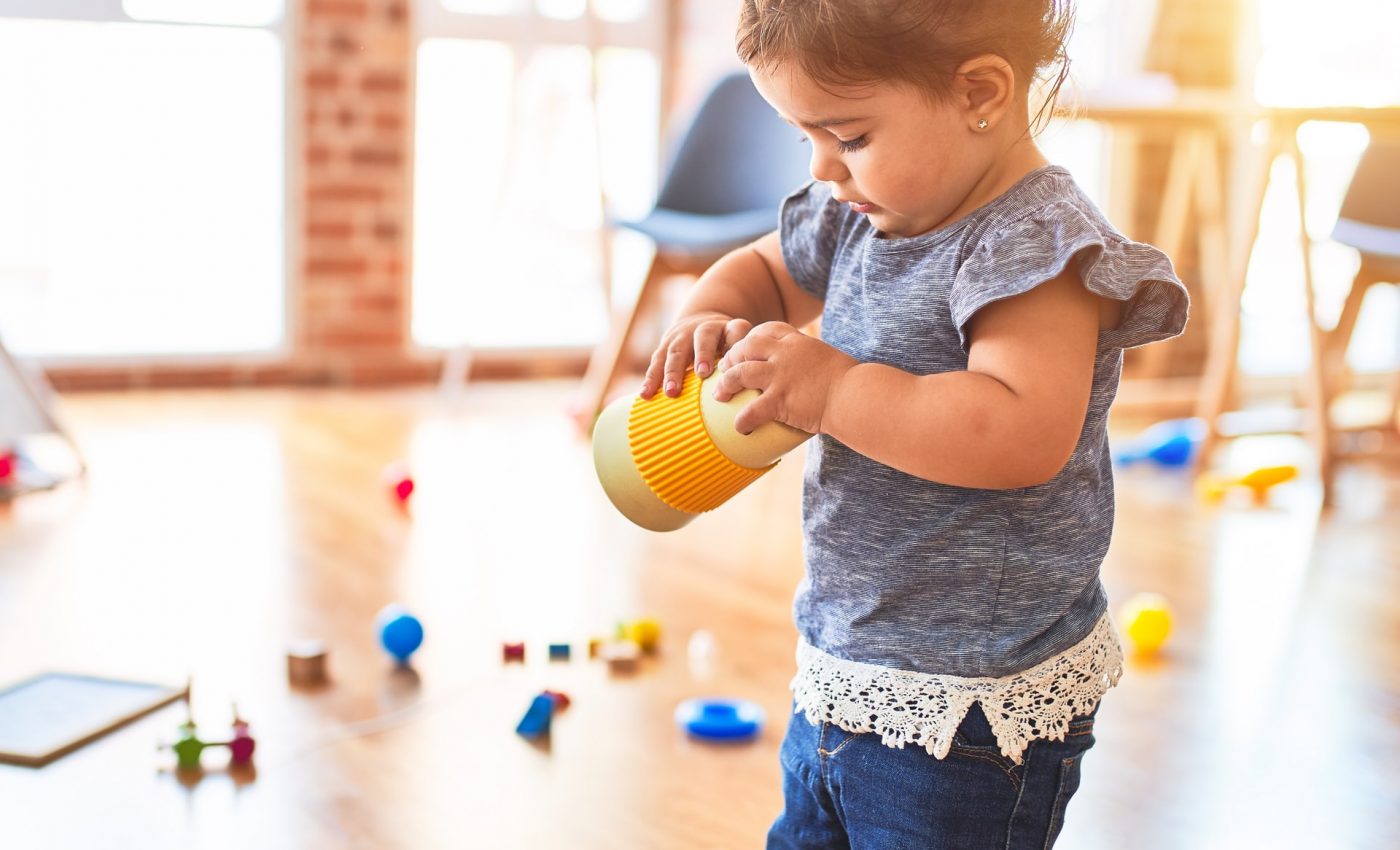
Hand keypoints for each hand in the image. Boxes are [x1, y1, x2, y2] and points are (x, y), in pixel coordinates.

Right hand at [641, 312, 753, 398]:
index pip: (736, 330)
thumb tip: (755, 398)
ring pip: (676, 350)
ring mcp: (682, 335)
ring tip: (671, 392)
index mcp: (728, 328)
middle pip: (703, 337)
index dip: (735, 342)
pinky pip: (656, 361)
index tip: (734, 360)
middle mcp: (705, 328)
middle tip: (702, 374)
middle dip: (702, 355)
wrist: (701, 322)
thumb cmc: (727, 347)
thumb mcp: (739, 347)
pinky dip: (651, 378)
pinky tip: (646, 395)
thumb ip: (745, 364)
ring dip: (673, 371)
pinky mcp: (665, 344)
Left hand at [713, 322, 856, 434]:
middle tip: (724, 371)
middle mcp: (785, 354)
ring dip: (726, 384)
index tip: (744, 348)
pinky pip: (751, 410)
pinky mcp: (780, 400)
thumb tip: (810, 370)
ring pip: (740, 373)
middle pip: (746, 347)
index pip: (766, 330)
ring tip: (719, 396)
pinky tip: (740, 428)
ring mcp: (780, 376)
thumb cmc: (850, 382)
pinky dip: (743, 420)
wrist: (856, 396)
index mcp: (797, 341)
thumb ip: (812, 360)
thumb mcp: (828, 359)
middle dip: (731, 358)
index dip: (750, 338)